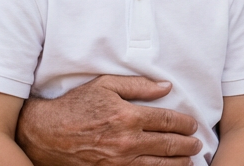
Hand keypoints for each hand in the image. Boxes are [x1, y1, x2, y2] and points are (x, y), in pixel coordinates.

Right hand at [15, 75, 201, 165]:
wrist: (45, 133)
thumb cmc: (76, 105)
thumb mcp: (106, 85)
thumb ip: (139, 86)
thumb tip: (166, 87)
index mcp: (128, 116)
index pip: (167, 121)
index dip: (184, 123)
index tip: (194, 124)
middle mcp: (126, 142)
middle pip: (166, 145)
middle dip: (186, 145)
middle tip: (198, 144)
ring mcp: (116, 163)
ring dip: (177, 164)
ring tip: (189, 161)